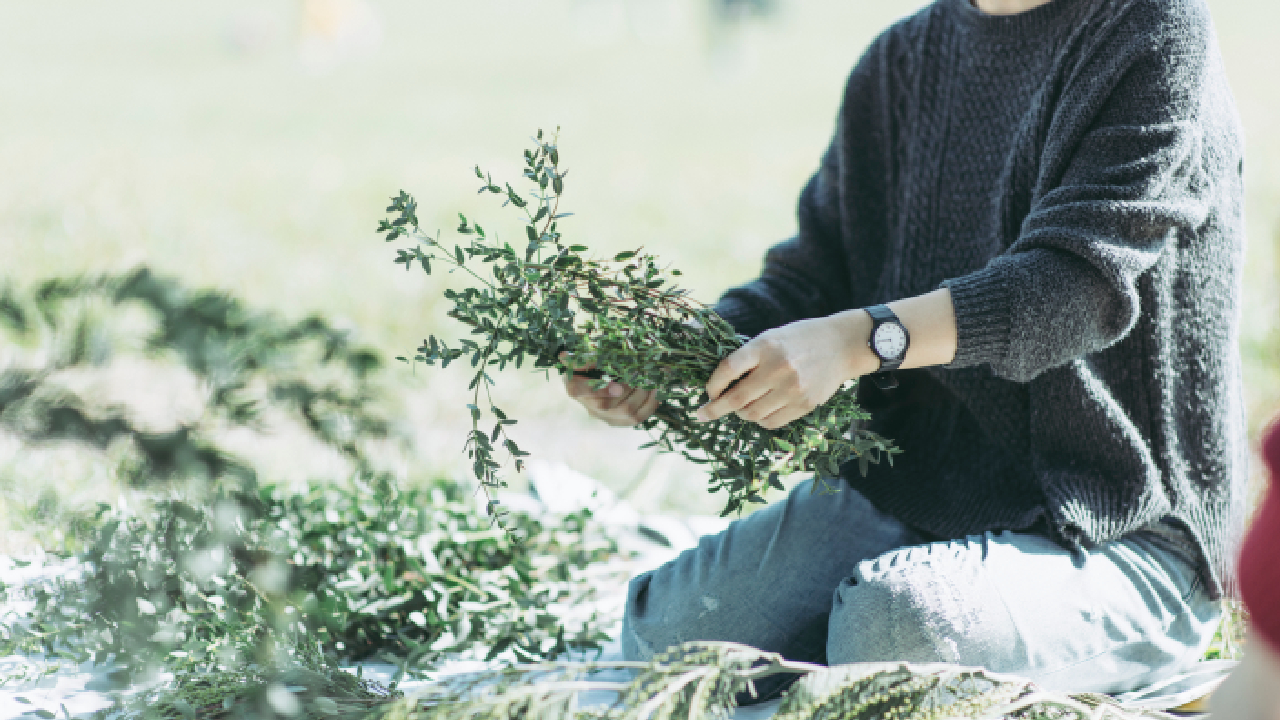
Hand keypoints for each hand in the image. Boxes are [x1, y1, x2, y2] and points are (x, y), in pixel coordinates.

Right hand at [561, 356, 660, 427]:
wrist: (599, 374)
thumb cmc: (591, 362)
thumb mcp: (582, 356)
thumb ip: (579, 357)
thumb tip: (565, 357)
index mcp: (574, 387)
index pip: (580, 392)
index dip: (600, 390)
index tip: (618, 386)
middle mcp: (588, 406)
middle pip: (608, 405)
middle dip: (630, 388)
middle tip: (644, 372)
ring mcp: (603, 417)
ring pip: (626, 412)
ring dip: (643, 394)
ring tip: (653, 378)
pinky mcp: (617, 421)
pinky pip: (636, 419)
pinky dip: (650, 405)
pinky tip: (657, 391)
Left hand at [695, 312, 874, 429]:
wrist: (842, 345)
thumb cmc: (800, 339)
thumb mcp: (771, 337)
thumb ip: (749, 357)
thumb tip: (720, 385)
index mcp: (765, 346)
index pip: (728, 369)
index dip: (712, 385)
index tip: (707, 393)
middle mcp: (778, 368)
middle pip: (737, 399)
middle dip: (715, 409)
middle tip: (703, 414)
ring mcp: (793, 389)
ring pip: (752, 414)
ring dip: (740, 414)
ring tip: (741, 407)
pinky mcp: (805, 404)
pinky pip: (772, 422)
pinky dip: (759, 420)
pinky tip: (759, 412)